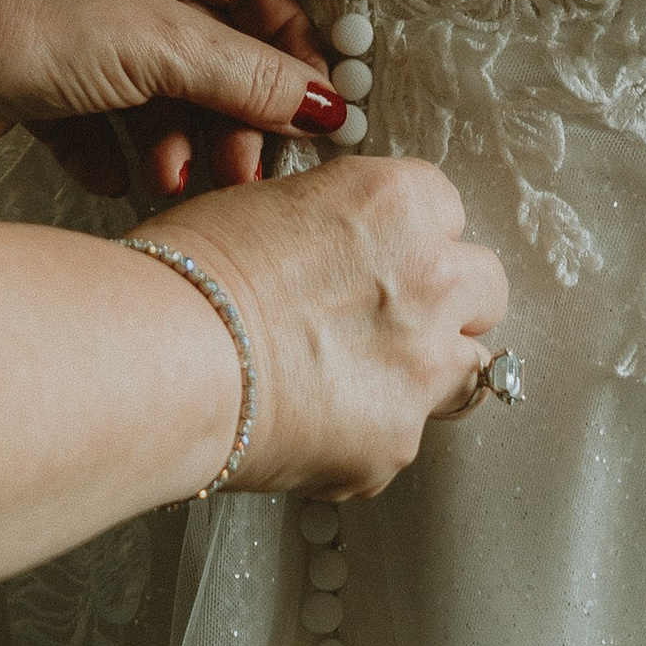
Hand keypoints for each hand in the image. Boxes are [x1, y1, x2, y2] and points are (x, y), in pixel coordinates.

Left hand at [0, 0, 344, 188]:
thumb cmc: (18, 15)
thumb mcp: (156, 47)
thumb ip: (248, 78)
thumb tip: (327, 101)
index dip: (285, 52)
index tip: (311, 114)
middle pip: (211, 42)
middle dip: (227, 113)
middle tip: (243, 168)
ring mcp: (82, 12)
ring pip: (159, 84)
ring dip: (173, 139)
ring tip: (173, 180)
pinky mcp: (45, 67)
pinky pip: (105, 112)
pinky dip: (115, 148)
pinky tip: (114, 177)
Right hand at [166, 154, 509, 501]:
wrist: (160, 358)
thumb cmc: (186, 275)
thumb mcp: (261, 207)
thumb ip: (327, 226)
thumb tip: (328, 248)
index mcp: (398, 203)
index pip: (445, 211)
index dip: (408, 236)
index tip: (382, 254)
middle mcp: (431, 277)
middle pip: (484, 288)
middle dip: (446, 302)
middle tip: (386, 317)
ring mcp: (422, 367)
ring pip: (466, 369)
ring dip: (423, 371)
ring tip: (351, 378)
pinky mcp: (396, 442)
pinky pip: (400, 437)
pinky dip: (365, 434)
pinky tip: (310, 423)